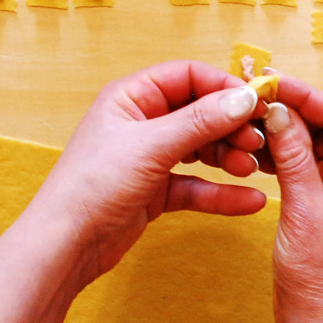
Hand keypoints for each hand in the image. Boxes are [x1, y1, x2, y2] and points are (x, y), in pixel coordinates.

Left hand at [35, 60, 267, 283]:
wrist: (65, 246)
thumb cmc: (93, 186)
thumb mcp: (152, 146)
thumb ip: (201, 121)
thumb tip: (244, 98)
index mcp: (132, 97)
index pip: (189, 76)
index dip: (224, 87)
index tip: (257, 103)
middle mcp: (142, 121)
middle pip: (201, 112)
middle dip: (232, 126)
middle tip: (257, 141)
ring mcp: (150, 156)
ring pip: (203, 148)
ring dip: (230, 157)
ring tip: (250, 169)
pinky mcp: (157, 190)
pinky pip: (198, 185)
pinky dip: (222, 192)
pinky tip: (250, 201)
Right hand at [261, 71, 322, 322]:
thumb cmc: (319, 278)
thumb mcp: (304, 211)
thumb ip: (294, 158)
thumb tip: (279, 111)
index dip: (306, 96)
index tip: (271, 82)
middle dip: (292, 108)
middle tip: (254, 94)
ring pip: (311, 143)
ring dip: (282, 130)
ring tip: (248, 118)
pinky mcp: (318, 203)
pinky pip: (300, 165)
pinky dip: (279, 153)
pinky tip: (254, 149)